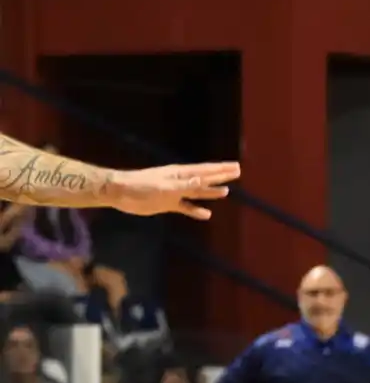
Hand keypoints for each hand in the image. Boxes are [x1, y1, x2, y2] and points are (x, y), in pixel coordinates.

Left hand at [107, 161, 240, 219]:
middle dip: (220, 176)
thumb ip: (184, 185)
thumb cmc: (140, 186)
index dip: (221, 169)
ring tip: (225, 192)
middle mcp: (180, 181)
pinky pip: (186, 207)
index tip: (236, 167)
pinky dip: (196, 211)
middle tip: (236, 172)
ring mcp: (174, 193)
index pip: (206, 171)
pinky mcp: (168, 204)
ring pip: (198, 192)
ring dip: (211, 192)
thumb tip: (203, 181)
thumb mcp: (164, 186)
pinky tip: (206, 215)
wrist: (120, 193)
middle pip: (205, 178)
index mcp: (180, 174)